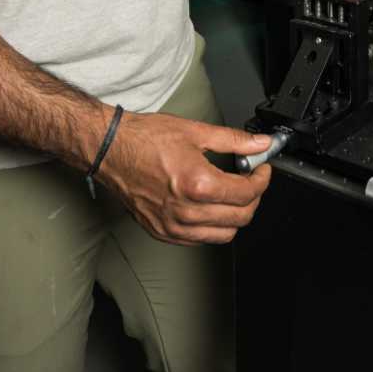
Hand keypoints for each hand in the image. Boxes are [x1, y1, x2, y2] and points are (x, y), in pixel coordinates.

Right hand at [97, 112, 273, 244]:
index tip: (261, 169)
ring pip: (224, 234)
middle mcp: (186, 210)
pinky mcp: (163, 232)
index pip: (247, 193)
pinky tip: (210, 205)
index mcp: (197, 184)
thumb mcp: (196, 132)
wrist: (110, 150)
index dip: (262, 180)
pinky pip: (201, 239)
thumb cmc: (145, 139)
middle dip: (253, 198)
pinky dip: (213, 226)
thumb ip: (234, 141)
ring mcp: (173, 226)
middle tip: (250, 180)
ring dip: (235, 215)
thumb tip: (259, 145)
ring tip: (231, 193)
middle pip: (240, 217)